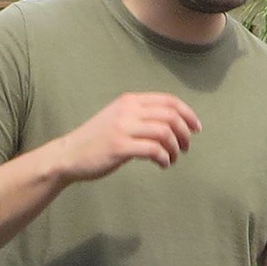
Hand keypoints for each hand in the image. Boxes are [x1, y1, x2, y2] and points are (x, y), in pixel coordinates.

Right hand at [55, 93, 201, 181]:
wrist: (70, 155)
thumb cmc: (97, 141)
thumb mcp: (119, 119)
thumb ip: (140, 117)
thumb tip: (171, 124)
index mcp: (130, 101)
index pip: (168, 100)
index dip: (188, 113)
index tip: (196, 128)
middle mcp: (128, 110)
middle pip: (170, 115)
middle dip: (185, 133)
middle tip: (186, 148)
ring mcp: (123, 128)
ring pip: (165, 132)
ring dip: (175, 148)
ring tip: (172, 159)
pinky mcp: (119, 147)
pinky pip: (153, 150)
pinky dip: (164, 158)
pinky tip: (163, 165)